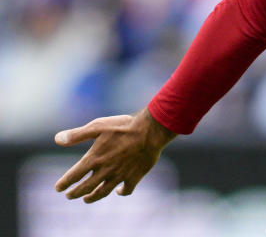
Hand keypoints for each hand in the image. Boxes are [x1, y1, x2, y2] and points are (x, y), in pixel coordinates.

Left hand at [54, 108, 176, 202]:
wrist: (150, 131)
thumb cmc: (123, 126)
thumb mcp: (98, 125)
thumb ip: (77, 134)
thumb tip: (57, 139)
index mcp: (94, 158)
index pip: (74, 175)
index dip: (64, 183)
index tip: (58, 188)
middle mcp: (105, 171)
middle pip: (85, 188)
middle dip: (75, 193)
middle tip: (69, 195)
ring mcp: (119, 176)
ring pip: (102, 192)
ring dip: (92, 197)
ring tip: (86, 199)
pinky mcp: (134, 177)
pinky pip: (126, 190)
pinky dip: (121, 192)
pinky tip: (118, 191)